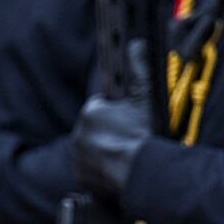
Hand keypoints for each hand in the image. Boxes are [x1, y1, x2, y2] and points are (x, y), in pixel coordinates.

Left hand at [74, 43, 156, 203]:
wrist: (143, 172)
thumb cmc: (145, 134)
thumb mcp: (145, 98)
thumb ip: (139, 69)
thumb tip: (136, 45)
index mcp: (91, 113)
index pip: (103, 110)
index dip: (119, 116)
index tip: (131, 125)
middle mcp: (78, 135)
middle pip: (97, 132)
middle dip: (111, 135)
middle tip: (131, 141)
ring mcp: (78, 158)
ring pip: (93, 152)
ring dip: (106, 153)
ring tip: (127, 157)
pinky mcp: (82, 178)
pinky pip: (91, 172)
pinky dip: (101, 172)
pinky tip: (119, 170)